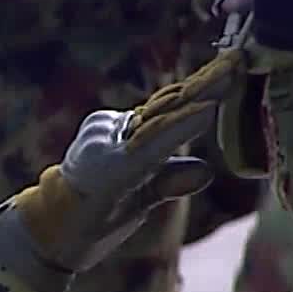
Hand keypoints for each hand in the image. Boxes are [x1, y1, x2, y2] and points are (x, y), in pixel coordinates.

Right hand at [0, 52, 243, 287]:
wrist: (51, 237)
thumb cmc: (93, 216)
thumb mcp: (142, 198)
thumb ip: (170, 180)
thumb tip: (205, 170)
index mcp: (128, 136)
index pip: (170, 106)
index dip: (202, 86)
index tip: (234, 64)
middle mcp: (120, 132)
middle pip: (171, 102)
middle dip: (209, 80)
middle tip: (242, 54)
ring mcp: (114, 146)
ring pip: (164, 116)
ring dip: (201, 94)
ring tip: (232, 73)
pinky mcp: (113, 167)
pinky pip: (154, 145)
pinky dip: (181, 128)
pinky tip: (207, 111)